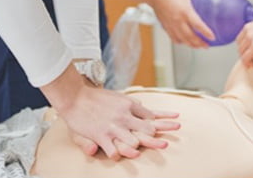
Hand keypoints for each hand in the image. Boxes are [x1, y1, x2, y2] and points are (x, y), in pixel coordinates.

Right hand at [44, 65, 180, 159]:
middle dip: (159, 136)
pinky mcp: (101, 134)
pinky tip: (127, 156)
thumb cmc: (95, 97)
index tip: (177, 120)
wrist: (75, 96)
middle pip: (146, 127)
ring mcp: (113, 126)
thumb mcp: (117, 97)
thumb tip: (143, 105)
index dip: (165, 118)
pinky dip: (120, 154)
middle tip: (169, 142)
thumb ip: (130, 103)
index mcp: (129, 105)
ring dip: (144, 146)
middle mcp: (124, 115)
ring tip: (156, 149)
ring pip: (133, 140)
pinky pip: (114, 149)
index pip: (151, 114)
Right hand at [152, 0, 216, 46]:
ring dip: (191, 45)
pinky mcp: (166, 27)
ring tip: (198, 46)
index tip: (213, 37)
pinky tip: (184, 42)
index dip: (206, 32)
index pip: (198, 25)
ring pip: (183, 40)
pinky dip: (180, 42)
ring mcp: (172, 25)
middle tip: (207, 45)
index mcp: (185, 11)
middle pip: (191, 37)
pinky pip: (174, 38)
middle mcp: (178, 21)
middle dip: (200, 43)